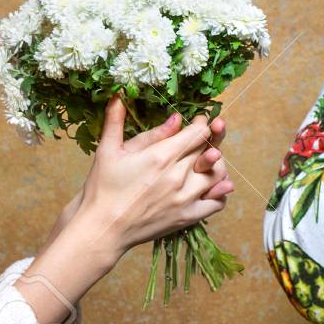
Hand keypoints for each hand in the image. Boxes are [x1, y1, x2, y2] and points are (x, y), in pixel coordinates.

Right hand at [41, 113, 232, 249]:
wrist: (103, 228)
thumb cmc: (102, 188)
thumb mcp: (108, 150)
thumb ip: (117, 121)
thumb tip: (123, 96)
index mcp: (160, 156)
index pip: (198, 133)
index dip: (202, 124)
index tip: (199, 120)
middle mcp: (177, 176)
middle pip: (210, 150)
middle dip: (212, 139)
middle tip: (204, 136)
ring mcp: (184, 198)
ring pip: (218, 174)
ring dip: (217, 163)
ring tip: (209, 158)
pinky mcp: (187, 217)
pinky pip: (217, 203)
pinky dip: (220, 192)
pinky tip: (214, 185)